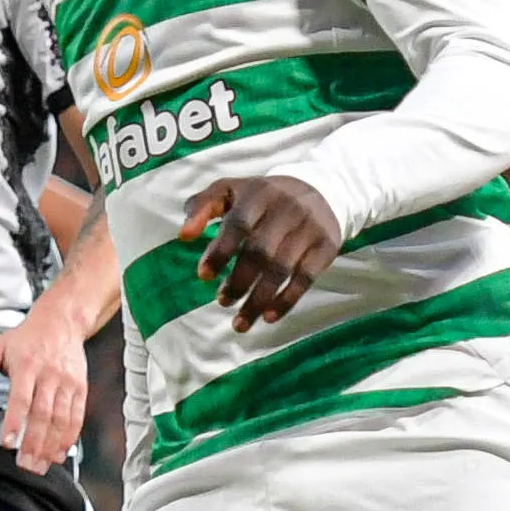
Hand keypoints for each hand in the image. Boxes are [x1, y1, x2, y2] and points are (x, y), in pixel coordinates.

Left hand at [0, 303, 88, 474]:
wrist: (62, 322)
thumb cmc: (28, 337)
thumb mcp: (0, 345)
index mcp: (27, 366)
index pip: (21, 399)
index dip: (15, 422)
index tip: (8, 443)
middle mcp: (49, 375)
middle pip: (42, 415)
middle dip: (34, 443)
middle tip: (25, 465)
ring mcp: (67, 383)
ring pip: (60, 419)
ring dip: (51, 446)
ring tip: (40, 465)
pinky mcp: (80, 388)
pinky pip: (76, 416)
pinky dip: (69, 437)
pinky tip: (59, 453)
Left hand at [181, 175, 341, 331]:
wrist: (323, 188)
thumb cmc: (263, 196)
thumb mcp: (231, 190)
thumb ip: (202, 206)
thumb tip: (183, 236)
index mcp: (258, 194)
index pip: (238, 224)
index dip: (220, 252)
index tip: (204, 276)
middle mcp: (286, 209)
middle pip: (260, 252)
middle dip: (238, 281)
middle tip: (222, 301)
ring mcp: (308, 228)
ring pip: (281, 269)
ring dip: (258, 300)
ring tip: (239, 322)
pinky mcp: (326, 246)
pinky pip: (306, 278)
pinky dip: (287, 300)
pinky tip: (268, 317)